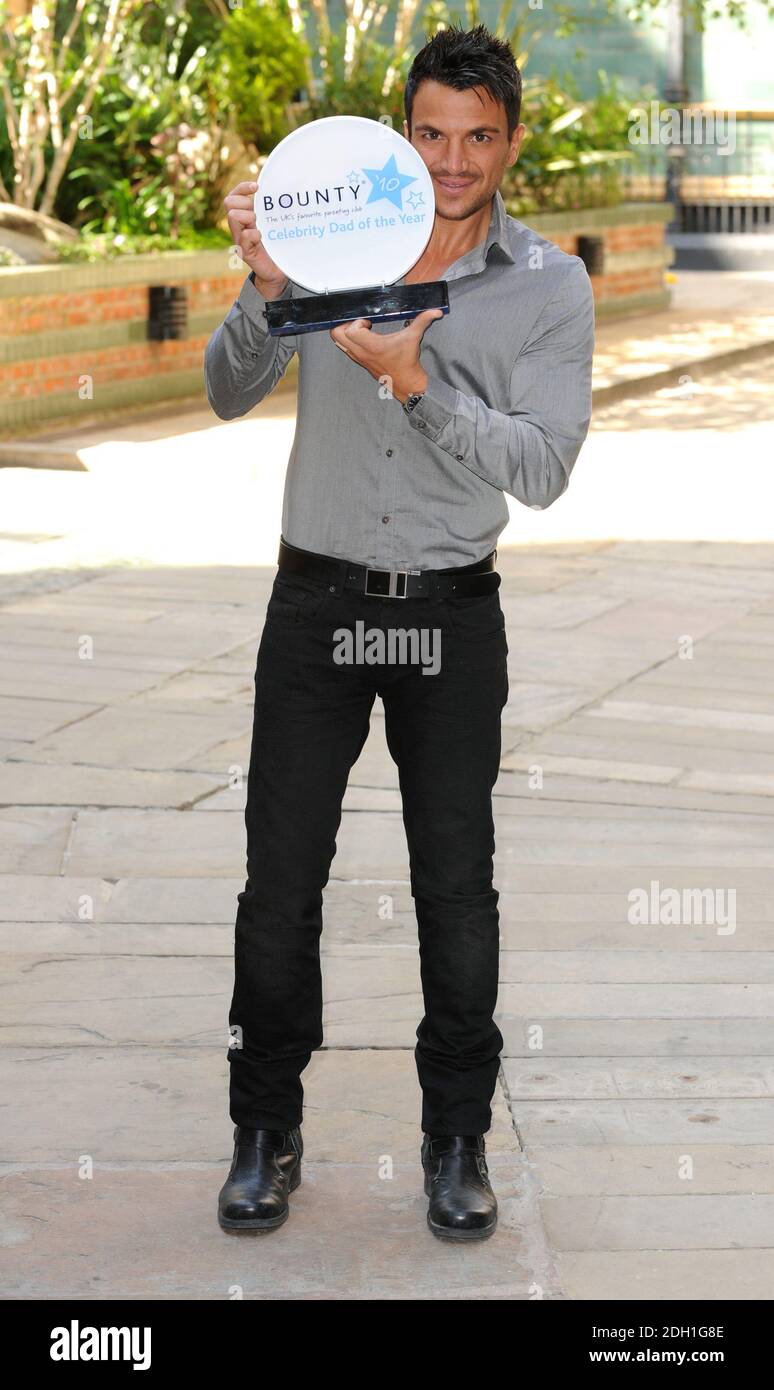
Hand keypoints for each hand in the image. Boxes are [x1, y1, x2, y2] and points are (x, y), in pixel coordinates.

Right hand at [224, 180, 287, 297]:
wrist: (276, 272)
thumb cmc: (276, 247)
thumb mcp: (273, 224)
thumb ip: (272, 211)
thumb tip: (285, 192)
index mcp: (244, 217)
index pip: (234, 196)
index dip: (242, 188)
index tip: (257, 187)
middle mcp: (238, 227)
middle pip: (228, 202)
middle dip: (244, 202)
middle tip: (256, 214)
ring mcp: (239, 239)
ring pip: (233, 216)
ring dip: (248, 217)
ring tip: (259, 226)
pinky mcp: (245, 252)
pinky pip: (245, 237)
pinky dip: (254, 235)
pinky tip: (262, 239)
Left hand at [329, 309, 442, 402]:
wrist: (406, 383)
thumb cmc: (407, 363)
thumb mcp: (414, 338)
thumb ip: (423, 321)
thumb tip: (434, 312)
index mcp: (373, 347)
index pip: (352, 330)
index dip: (358, 322)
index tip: (369, 322)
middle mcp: (362, 353)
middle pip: (337, 335)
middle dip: (345, 325)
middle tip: (358, 323)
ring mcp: (359, 358)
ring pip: (339, 343)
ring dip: (345, 333)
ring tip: (359, 329)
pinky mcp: (360, 361)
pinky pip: (346, 349)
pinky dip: (348, 342)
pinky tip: (362, 338)